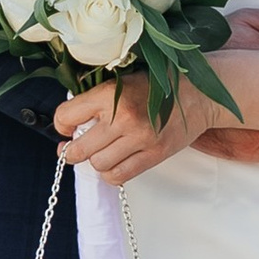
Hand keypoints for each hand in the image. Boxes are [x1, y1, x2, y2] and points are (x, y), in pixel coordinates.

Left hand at [53, 75, 213, 186]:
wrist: (198, 94)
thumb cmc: (157, 86)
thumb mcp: (122, 81)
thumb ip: (96, 99)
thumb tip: (68, 122)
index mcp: (111, 94)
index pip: (67, 116)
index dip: (61, 124)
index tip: (67, 127)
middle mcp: (124, 117)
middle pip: (79, 149)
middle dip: (72, 150)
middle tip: (76, 146)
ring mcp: (140, 138)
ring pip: (98, 164)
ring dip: (96, 160)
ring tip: (103, 150)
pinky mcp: (154, 155)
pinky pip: (119, 176)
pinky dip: (111, 173)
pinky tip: (114, 162)